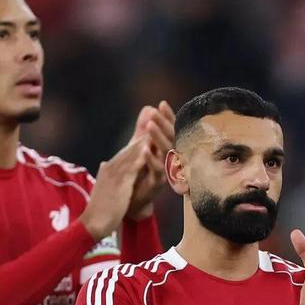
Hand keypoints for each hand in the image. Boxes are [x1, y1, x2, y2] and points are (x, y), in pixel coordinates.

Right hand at [80, 137, 149, 239]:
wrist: (92, 223)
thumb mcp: (103, 187)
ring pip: (131, 155)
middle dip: (142, 136)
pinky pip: (132, 169)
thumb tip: (104, 164)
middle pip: (129, 149)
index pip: (125, 152)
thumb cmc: (99, 209)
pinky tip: (149, 151)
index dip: (137, 141)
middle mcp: (110, 168)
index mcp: (107, 169)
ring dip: (143, 142)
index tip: (148, 131)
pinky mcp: (119, 185)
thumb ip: (106, 175)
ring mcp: (114, 176)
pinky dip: (140, 158)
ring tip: (154, 130)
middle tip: (155, 121)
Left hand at [126, 101, 174, 219]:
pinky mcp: (158, 183)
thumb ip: (144, 130)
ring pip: (166, 152)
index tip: (162, 104)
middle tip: (155, 112)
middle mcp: (170, 158)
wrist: (133, 200)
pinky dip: (151, 159)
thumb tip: (148, 108)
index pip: (171, 130)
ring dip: (158, 138)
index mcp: (167, 149)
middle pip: (171, 138)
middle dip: (164, 124)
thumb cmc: (139, 172)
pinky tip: (145, 149)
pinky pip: (157, 169)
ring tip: (150, 125)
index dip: (168, 117)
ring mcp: (166, 171)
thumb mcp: (140, 147)